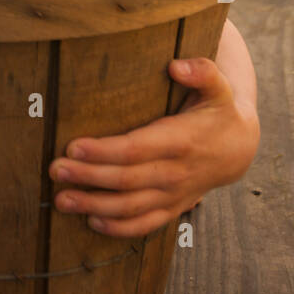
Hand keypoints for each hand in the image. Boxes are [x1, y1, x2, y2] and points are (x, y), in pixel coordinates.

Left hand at [48, 57, 260, 237]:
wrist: (239, 148)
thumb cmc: (219, 110)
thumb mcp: (218, 86)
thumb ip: (202, 71)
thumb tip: (176, 66)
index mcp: (182, 140)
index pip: (136, 149)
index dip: (104, 151)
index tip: (73, 146)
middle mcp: (176, 172)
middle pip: (125, 180)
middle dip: (87, 177)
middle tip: (55, 170)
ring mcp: (174, 194)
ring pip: (130, 207)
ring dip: (93, 205)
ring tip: (61, 200)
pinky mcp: (172, 207)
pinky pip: (145, 224)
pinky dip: (118, 227)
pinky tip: (91, 221)